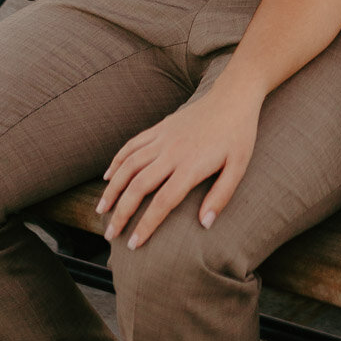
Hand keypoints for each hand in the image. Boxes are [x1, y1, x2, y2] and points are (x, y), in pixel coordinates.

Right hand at [97, 88, 260, 247]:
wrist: (233, 97)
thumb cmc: (238, 135)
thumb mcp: (239, 166)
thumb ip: (221, 195)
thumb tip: (204, 223)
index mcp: (191, 165)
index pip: (163, 201)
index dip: (146, 225)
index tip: (134, 244)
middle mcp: (172, 152)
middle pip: (139, 186)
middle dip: (121, 213)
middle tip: (110, 235)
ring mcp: (163, 137)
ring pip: (129, 165)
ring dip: (113, 189)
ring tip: (101, 210)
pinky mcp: (160, 127)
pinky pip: (132, 144)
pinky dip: (117, 160)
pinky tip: (108, 176)